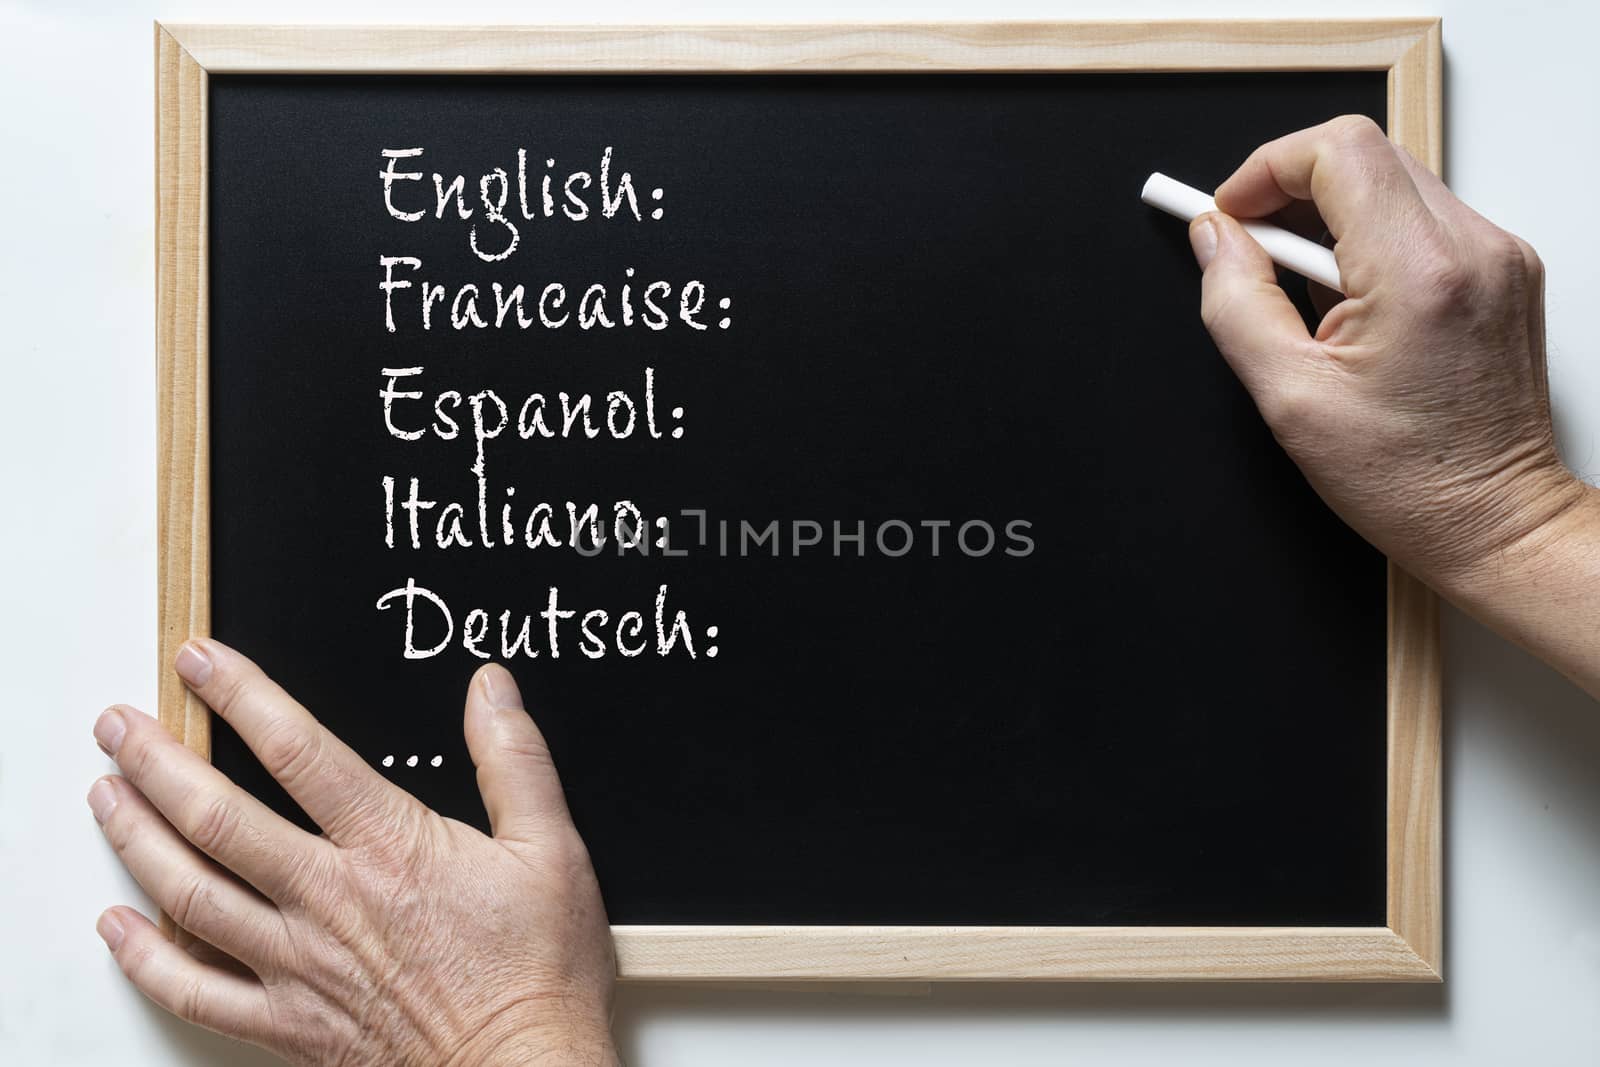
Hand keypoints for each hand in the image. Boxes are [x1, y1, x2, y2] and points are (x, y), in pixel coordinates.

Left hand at [88, 639, 617, 1065]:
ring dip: (137, 839)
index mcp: (390, 848)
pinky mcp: (289, 1025)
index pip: (298, 752)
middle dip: (158, 762)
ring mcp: (299, 965)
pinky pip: (195, 992)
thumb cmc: (537, 970)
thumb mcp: (552, 847)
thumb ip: (515, 759)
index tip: (201, 661)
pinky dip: (145, 959)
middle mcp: (330, 900)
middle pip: (218, 819)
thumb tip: (490, 688)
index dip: (242, 696)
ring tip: (106, 796)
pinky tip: (117, 927)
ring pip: (191, 895)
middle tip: (118, 725)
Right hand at [1190, 115, 1599, 693]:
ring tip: (1306, 296)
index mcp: (1420, 274)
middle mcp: (1473, 248)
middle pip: (1364, 153)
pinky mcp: (1504, 267)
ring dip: (1330, 218)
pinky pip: (1421, 217)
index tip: (1229, 215)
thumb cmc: (1407, 479)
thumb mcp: (1290, 399)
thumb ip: (1237, 303)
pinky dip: (1370, 241)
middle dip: (1292, 190)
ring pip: (1391, 181)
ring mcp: (1498, 254)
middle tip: (1252, 252)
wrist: (1495, 520)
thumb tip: (1213, 238)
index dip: (1266, 170)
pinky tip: (1351, 304)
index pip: (1337, 151)